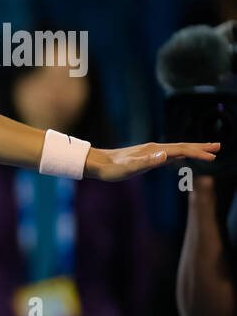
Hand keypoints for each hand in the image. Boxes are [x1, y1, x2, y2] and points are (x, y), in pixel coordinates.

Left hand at [88, 142, 220, 181]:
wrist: (96, 164)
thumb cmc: (112, 169)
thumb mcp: (130, 168)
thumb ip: (148, 162)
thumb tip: (167, 155)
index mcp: (154, 150)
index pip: (181, 150)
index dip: (198, 153)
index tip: (213, 156)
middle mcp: (154, 148)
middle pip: (182, 146)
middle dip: (200, 147)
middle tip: (218, 147)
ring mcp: (151, 151)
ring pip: (176, 149)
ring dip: (192, 149)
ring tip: (206, 150)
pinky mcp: (146, 156)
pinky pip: (168, 154)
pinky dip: (180, 154)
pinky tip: (181, 156)